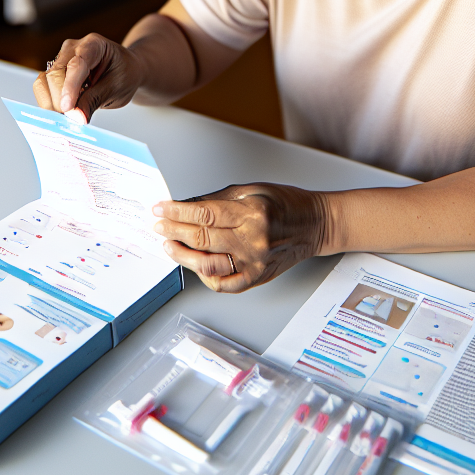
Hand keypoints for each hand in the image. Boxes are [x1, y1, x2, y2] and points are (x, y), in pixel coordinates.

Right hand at [32, 33, 142, 122]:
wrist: (124, 69)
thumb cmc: (123, 74)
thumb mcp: (117, 88)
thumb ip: (95, 100)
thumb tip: (76, 117)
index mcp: (93, 45)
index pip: (77, 65)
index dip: (70, 88)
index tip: (67, 109)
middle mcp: (72, 49)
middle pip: (55, 74)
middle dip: (59, 100)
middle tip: (69, 121)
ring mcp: (60, 60)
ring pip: (44, 82)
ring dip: (51, 103)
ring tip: (67, 118)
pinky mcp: (53, 73)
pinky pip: (43, 88)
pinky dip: (49, 103)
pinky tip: (62, 113)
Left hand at [152, 184, 330, 292]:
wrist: (315, 225)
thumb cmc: (288, 205)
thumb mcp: (254, 190)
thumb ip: (219, 198)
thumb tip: (188, 205)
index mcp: (253, 213)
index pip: (205, 214)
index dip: (177, 212)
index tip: (161, 209)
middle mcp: (253, 240)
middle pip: (202, 238)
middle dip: (174, 231)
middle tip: (159, 226)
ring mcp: (254, 262)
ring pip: (207, 264)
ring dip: (183, 255)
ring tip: (170, 246)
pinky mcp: (256, 277)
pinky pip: (223, 284)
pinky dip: (204, 276)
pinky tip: (194, 266)